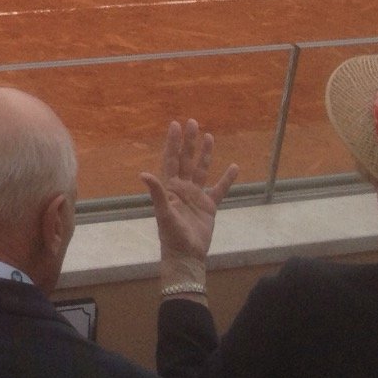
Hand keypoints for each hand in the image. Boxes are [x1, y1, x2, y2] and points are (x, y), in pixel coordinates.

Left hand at [142, 119, 237, 274]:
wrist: (187, 255)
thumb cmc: (171, 236)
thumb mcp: (164, 213)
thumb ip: (156, 193)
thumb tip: (143, 174)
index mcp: (169, 188)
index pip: (171, 159)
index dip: (173, 142)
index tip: (175, 125)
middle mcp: (182, 188)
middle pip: (186, 160)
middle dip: (189, 142)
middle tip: (192, 122)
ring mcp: (196, 196)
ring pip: (201, 170)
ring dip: (205, 154)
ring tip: (209, 136)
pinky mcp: (209, 206)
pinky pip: (219, 189)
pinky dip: (227, 179)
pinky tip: (234, 167)